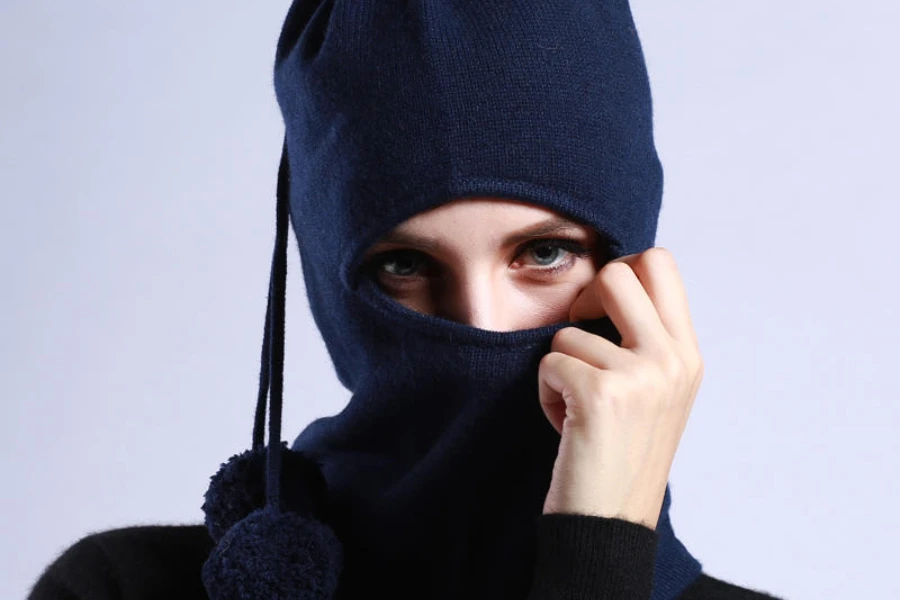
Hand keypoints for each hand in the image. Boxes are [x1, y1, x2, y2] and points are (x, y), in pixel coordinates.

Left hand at [537, 247, 703, 529]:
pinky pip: (550, 363)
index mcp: (688, 355)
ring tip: (577, 409)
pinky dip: (546, 395)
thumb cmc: (621, 456)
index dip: (621, 270)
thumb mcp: (656, 394)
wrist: (610, 523)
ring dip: (559, 367)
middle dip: (583, 300)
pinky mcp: (602, 394)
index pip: (661, 263)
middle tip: (580, 340)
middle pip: (619, 272)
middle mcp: (673, 359)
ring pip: (569, 329)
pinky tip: (567, 427)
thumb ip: (646, 342)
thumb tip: (611, 283)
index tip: (602, 311)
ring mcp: (642, 375)